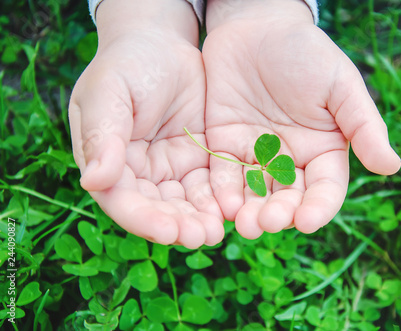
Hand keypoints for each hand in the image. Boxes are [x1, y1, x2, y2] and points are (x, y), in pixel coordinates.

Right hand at [69, 0, 223, 247]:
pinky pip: (211, 186)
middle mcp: (140, 174)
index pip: (123, 200)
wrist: (162, 44)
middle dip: (179, 226)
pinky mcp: (200, 161)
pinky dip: (221, 199)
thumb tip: (94, 181)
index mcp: (110, 163)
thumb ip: (101, 135)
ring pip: (186, 203)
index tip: (168, 231)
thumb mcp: (108, 92)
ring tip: (219, 231)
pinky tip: (236, 208)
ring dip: (201, 219)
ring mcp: (172, 169)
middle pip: (158, 209)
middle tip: (203, 237)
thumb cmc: (127, 64)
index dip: (144, 219)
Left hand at [202, 0, 400, 238]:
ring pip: (255, 194)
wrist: (256, 26)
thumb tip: (392, 166)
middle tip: (268, 223)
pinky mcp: (225, 147)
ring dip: (249, 212)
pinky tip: (221, 204)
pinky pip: (223, 175)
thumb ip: (364, 125)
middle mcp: (290, 160)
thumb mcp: (340, 85)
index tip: (307, 222)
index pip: (325, 188)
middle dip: (279, 214)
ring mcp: (256, 155)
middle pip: (287, 198)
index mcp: (322, 151)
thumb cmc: (306, 52)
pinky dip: (223, 192)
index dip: (319, 208)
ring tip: (244, 224)